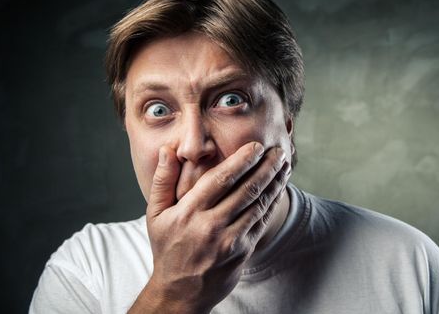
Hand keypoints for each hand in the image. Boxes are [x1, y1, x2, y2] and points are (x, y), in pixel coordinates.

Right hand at [131, 142, 290, 312]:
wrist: (180, 292)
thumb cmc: (167, 248)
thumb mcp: (155, 214)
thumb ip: (162, 180)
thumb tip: (168, 150)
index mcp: (189, 212)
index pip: (220, 179)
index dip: (242, 160)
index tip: (256, 146)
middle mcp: (211, 225)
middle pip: (246, 190)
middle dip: (266, 167)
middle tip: (278, 151)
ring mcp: (229, 240)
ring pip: (258, 205)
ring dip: (275, 183)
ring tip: (284, 166)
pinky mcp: (243, 251)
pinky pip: (262, 222)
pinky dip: (273, 202)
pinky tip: (279, 189)